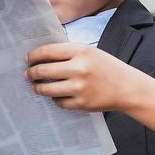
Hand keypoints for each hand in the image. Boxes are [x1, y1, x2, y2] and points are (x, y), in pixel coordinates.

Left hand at [25, 42, 146, 112]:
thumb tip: (40, 57)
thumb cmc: (106, 67)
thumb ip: (68, 53)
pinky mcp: (81, 103)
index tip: (28, 59)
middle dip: (31, 73)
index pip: (48, 52)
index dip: (34, 56)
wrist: (127, 87)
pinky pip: (58, 101)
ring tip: (36, 86)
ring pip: (47, 89)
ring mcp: (80, 87)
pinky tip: (55, 95)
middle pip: (43, 71)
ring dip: (38, 88)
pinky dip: (54, 98)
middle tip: (27, 74)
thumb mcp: (89, 52)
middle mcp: (79, 68)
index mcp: (81, 51)